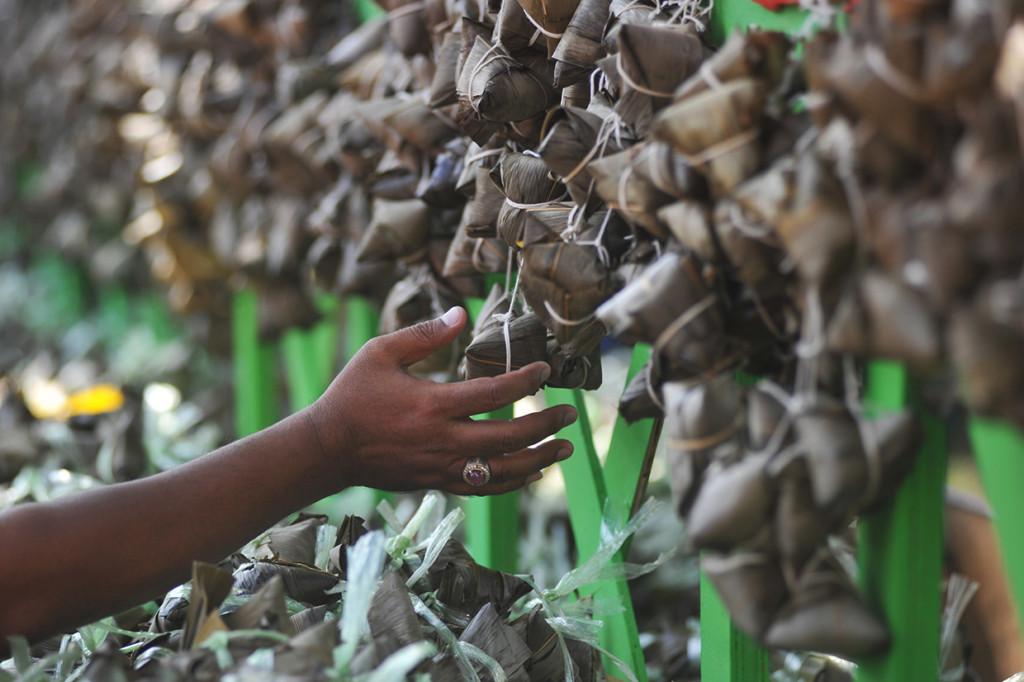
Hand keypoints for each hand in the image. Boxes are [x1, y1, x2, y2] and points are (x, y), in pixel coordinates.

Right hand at [307, 307, 576, 494]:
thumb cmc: (352, 396)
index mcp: (432, 404)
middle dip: (545, 426)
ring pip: (503, 470)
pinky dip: (513, 482)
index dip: (525, 382)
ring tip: (565, 448)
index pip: (493, 394)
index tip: (546, 371)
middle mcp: (443, 440)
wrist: (328, 448)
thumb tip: (461, 315)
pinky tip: (532, 472)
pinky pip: (484, 488)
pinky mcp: (436, 483)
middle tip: (569, 415)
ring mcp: (441, 466)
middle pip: (509, 437)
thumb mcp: (380, 352)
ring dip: (539, 459)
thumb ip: (423, 334)